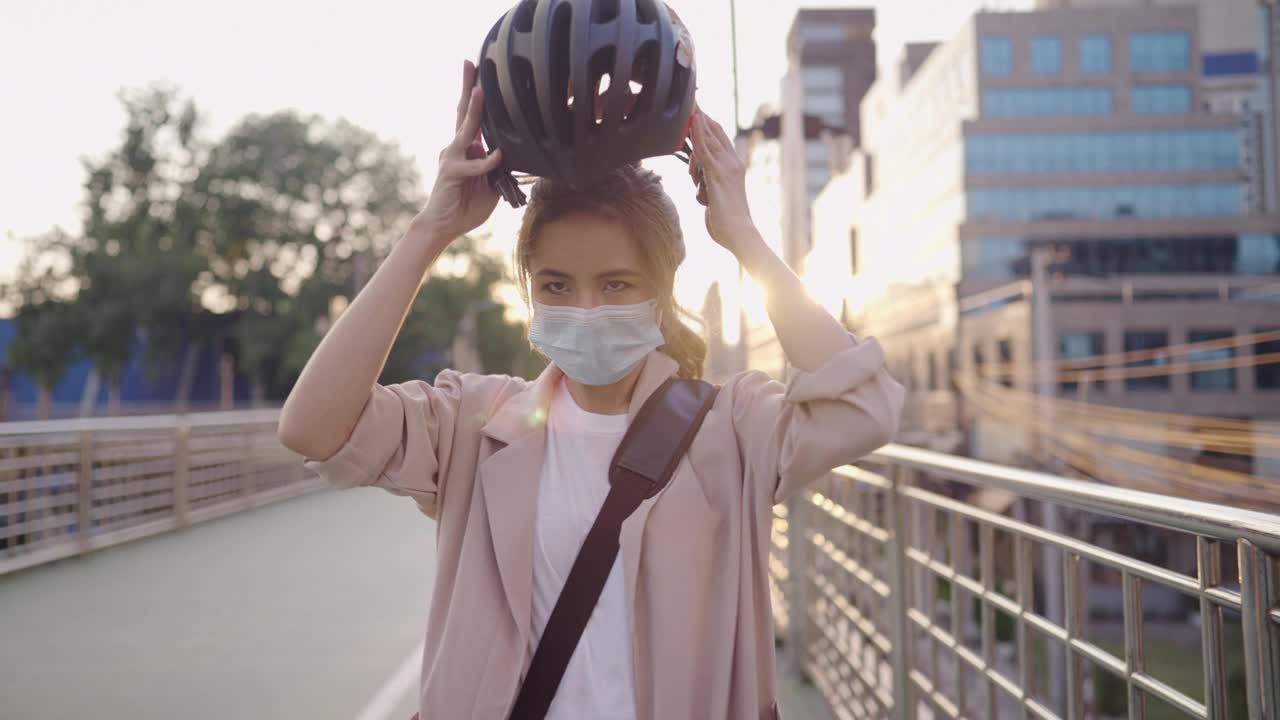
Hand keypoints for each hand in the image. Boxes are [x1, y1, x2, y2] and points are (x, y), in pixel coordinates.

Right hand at [414, 60, 503, 242]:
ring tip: (478, 90)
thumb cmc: (467, 207)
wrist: (444, 226)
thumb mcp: (492, 187)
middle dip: (467, 86)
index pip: (475, 119)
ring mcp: (452, 158)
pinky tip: (497, 156)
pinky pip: (472, 165)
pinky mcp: (451, 172)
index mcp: (468, 149)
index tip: (483, 75)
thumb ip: (502, 171)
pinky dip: (486, 162)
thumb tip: (516, 160)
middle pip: (463, 112)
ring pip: (465, 130)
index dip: (479, 98)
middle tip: (469, 62)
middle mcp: (457, 148)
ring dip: (472, 110)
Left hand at [688, 109, 757, 255]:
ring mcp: (727, 167)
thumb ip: (709, 182)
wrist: (739, 232)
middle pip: (715, 131)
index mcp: (733, 165)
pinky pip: (705, 149)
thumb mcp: (715, 195)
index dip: (707, 121)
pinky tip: (693, 120)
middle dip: (701, 114)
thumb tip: (700, 179)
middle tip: (690, 97)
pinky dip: (698, 133)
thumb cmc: (726, 219)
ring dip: (696, 121)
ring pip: (708, 137)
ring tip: (689, 109)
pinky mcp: (718, 174)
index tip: (696, 108)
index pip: (720, 137)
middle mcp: (732, 162)